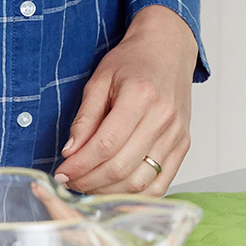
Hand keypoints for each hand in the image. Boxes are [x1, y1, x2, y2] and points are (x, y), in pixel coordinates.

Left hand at [57, 8, 195, 194]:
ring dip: (109, 191)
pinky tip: (115, 190)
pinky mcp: (183, 146)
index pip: (105, 144)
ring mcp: (177, 134)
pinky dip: (136, 195)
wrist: (167, 50)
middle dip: (89, 181)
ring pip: (140, 181)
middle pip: (121, 167)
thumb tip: (71, 152)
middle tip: (70, 182)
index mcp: (140, 96)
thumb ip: (85, 118)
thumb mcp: (99, 80)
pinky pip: (160, 184)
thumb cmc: (133, 61)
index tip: (62, 173)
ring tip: (88, 186)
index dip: (80, 165)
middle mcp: (163, 118)